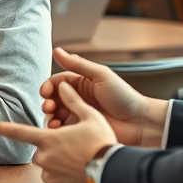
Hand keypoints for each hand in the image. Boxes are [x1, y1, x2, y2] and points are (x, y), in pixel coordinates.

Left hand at [0, 82, 116, 182]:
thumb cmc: (101, 143)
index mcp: (48, 139)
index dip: (6, 129)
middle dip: (53, 151)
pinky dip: (66, 181)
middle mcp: (45, 158)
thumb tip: (63, 86)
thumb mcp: (90, 116)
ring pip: (49, 169)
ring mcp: (50, 176)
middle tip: (74, 151)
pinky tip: (80, 177)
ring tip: (80, 164)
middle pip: (42, 152)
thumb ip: (73, 101)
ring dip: (60, 167)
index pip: (21, 133)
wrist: (112, 172)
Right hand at [41, 47, 167, 147]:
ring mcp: (79, 115)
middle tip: (48, 107)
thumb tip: (57, 50)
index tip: (44, 92)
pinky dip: (57, 130)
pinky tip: (58, 130)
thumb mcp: (100, 76)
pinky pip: (64, 130)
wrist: (138, 122)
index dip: (48, 86)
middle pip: (54, 99)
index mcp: (81, 83)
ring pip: (56, 115)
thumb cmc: (123, 96)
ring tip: (53, 121)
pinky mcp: (80, 131)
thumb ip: (78, 64)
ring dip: (50, 117)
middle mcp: (77, 98)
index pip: (57, 82)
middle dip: (47, 102)